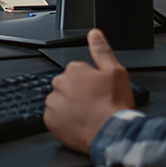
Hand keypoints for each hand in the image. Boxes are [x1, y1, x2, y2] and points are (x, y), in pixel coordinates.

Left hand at [43, 29, 134, 152]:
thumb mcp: (115, 71)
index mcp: (74, 70)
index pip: (77, 71)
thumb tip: (94, 33)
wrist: (111, 133)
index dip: (89, 82)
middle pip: (66, 85)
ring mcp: (53, 104)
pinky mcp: (50, 122)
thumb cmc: (114, 104)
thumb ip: (101, 50)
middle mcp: (59, 84)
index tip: (97, 91)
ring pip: (60, 101)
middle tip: (93, 103)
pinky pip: (54, 118)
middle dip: (77, 93)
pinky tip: (79, 123)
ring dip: (69, 106)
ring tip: (87, 114)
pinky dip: (64, 121)